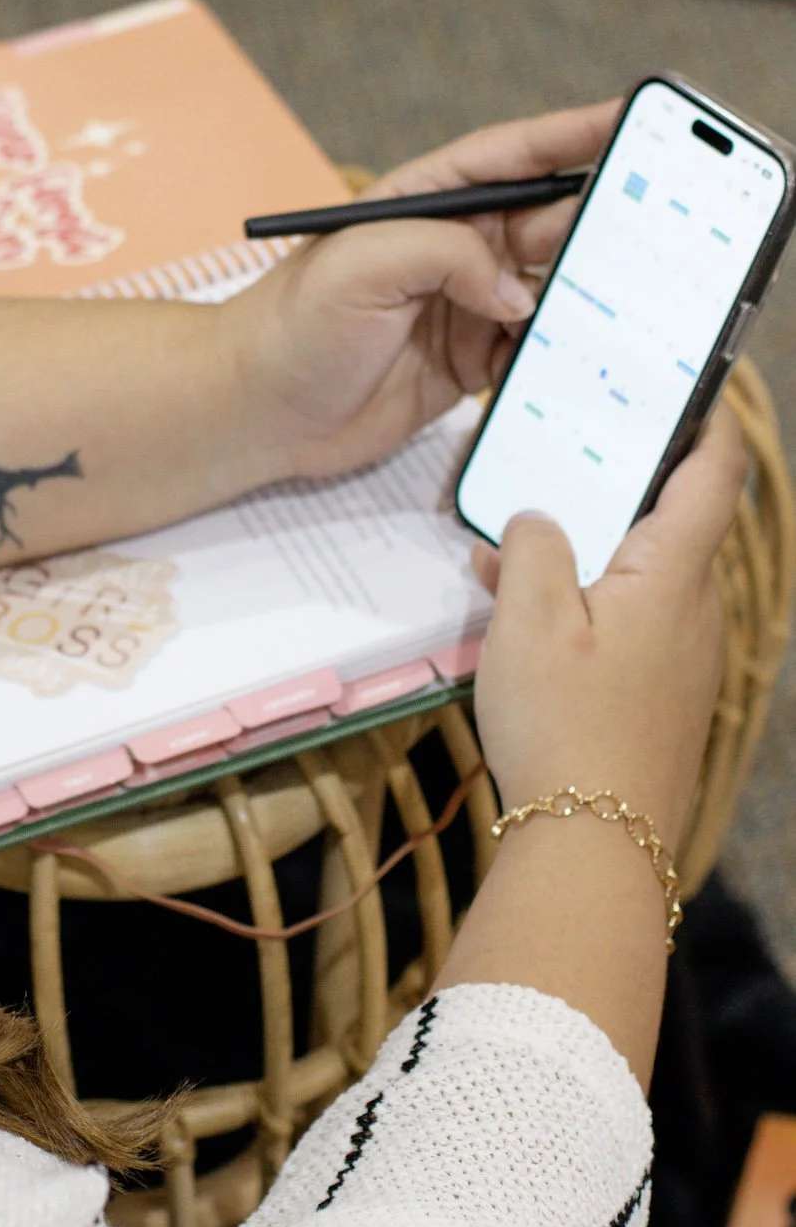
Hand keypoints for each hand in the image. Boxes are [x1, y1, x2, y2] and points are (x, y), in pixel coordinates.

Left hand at [227, 101, 618, 479]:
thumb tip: (516, 293)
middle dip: (602, 220)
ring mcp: (463, 308)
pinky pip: (534, 352)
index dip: (575, 134)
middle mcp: (452, 250)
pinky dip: (562, 353)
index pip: (513, 158)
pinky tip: (590, 357)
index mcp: (426, 203)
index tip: (633, 115)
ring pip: (549, 289)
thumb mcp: (361, 265)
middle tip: (661, 224)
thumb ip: (445, 254)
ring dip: (589, 292)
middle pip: (548, 223)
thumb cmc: (288, 326)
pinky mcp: (468, 364)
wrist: (255, 413)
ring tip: (639, 295)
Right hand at [471, 404, 746, 851]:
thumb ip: (532, 547)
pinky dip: (586, 603)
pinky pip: (631, 623)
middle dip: (616, 489)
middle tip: (563, 458)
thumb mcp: (526, 620)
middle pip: (672, 523)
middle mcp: (697, 610)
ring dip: (587, 553)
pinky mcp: (665, 697)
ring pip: (643, 576)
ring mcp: (686, 658)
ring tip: (512, 553)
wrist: (596, 846)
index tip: (693, 380)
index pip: (714, 473)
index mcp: (674, 574)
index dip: (709, 418)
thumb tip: (538, 519)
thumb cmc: (564, 724)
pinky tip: (525, 623)